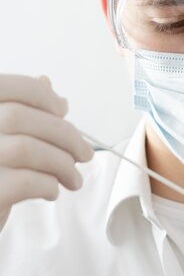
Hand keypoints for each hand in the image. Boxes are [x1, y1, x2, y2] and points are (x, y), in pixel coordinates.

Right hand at [0, 74, 92, 231]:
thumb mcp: (4, 136)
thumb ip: (20, 110)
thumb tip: (46, 84)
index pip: (11, 88)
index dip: (43, 97)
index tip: (62, 111)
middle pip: (21, 117)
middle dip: (65, 135)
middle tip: (83, 153)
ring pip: (27, 149)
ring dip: (62, 164)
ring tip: (72, 178)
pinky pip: (26, 182)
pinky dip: (48, 185)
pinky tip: (51, 190)